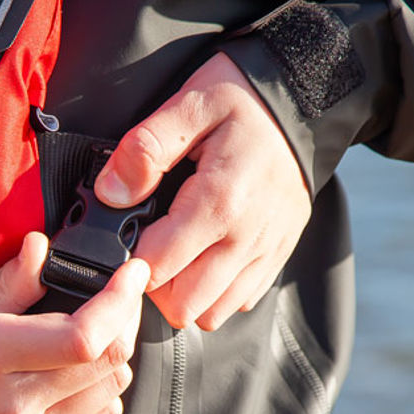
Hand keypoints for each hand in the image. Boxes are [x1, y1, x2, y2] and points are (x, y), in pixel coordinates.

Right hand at [0, 232, 149, 413]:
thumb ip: (2, 286)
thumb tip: (42, 247)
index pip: (82, 335)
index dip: (119, 301)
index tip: (131, 273)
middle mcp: (15, 405)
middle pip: (109, 359)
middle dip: (125, 317)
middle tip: (118, 294)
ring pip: (112, 388)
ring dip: (115, 353)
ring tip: (95, 330)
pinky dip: (102, 389)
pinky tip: (78, 371)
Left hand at [94, 52, 309, 330]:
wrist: (304, 102)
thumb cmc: (243, 100)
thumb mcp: (189, 104)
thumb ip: (145, 149)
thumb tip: (110, 193)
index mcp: (219, 201)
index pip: (158, 267)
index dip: (129, 259)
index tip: (125, 235)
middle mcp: (247, 236)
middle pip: (184, 305)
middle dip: (155, 286)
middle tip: (147, 248)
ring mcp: (266, 250)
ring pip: (213, 312)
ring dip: (185, 293)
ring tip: (174, 255)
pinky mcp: (279, 253)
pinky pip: (241, 300)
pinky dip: (217, 291)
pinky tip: (204, 255)